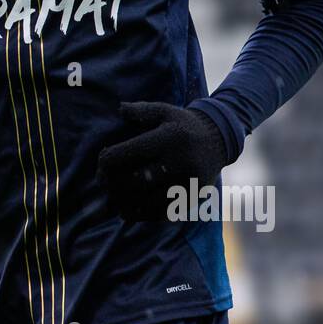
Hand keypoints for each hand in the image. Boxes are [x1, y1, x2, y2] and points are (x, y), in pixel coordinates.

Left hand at [95, 101, 226, 222]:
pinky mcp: (191, 198)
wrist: (220, 141)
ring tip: (111, 200)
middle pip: (134, 181)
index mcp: (167, 138)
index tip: (102, 163)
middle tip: (103, 183)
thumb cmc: (183, 125)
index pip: (127, 154)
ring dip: (123, 203)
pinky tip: (127, 212)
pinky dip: (140, 215)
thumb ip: (140, 110)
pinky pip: (161, 213)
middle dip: (112, 184)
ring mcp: (187, 183)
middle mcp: (179, 162)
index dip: (106, 161)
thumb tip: (119, 109)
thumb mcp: (164, 110)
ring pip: (146, 202)